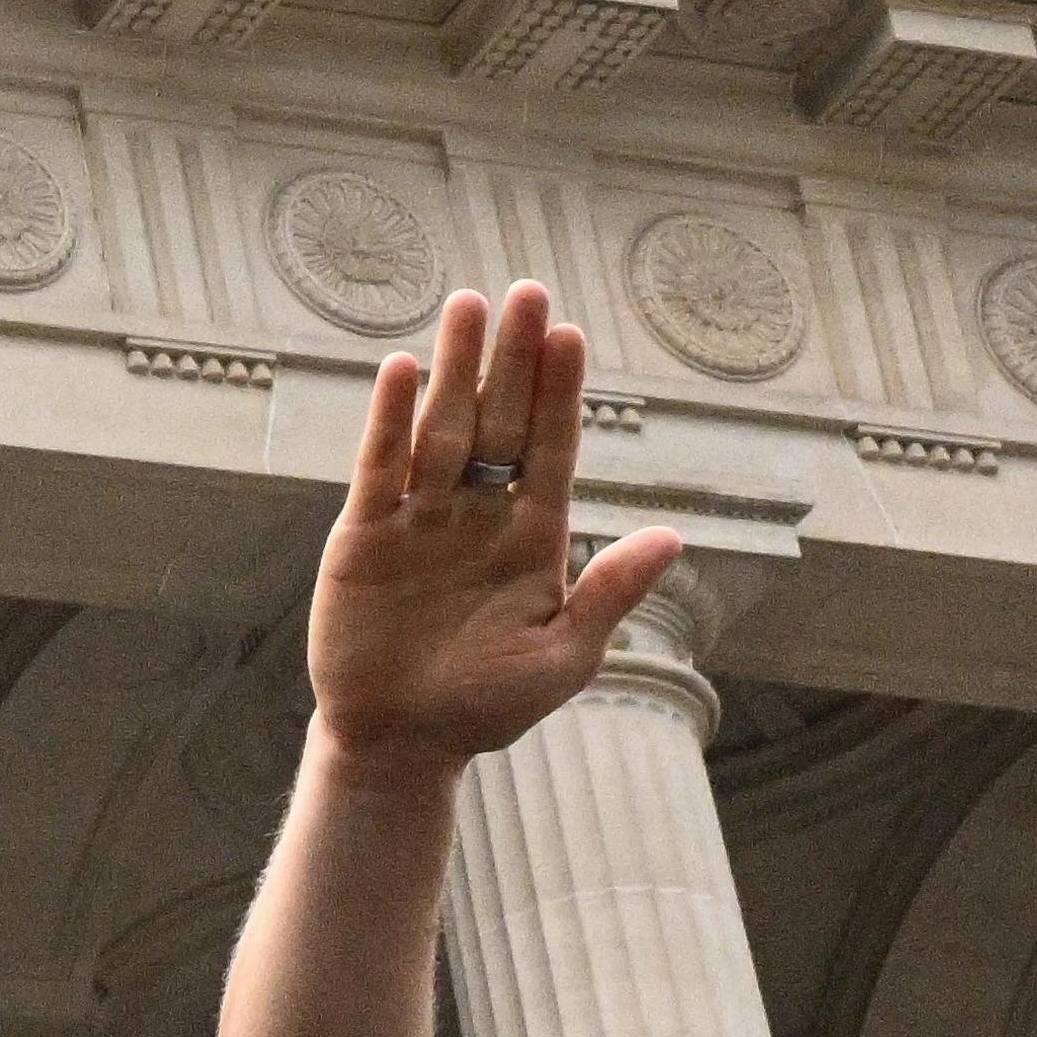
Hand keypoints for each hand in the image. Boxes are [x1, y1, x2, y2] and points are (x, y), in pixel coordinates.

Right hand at [302, 285, 676, 773]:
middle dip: (512, 359)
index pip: (551, 450)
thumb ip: (611, 593)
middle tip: (526, 293)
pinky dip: (390, 419)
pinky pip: (380, 467)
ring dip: (455, 368)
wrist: (401, 744)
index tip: (570, 336)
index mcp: (533, 539)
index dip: (559, 394)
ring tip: (467, 305)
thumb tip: (672, 536)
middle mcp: (479, 516)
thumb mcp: (564, 656)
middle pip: (499, 421)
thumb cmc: (488, 707)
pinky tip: (403, 370)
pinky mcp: (364, 536)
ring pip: (442, 429)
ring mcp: (421, 521)